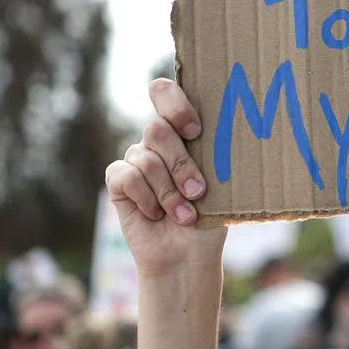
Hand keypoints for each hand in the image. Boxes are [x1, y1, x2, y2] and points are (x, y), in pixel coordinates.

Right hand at [105, 80, 225, 274]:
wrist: (189, 254)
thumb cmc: (211, 216)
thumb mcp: (221, 183)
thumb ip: (214, 154)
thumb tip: (229, 133)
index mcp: (182, 130)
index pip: (165, 93)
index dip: (175, 105)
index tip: (195, 131)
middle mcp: (156, 140)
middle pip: (157, 129)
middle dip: (181, 164)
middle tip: (198, 192)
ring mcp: (135, 158)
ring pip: (145, 158)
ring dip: (169, 192)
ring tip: (185, 216)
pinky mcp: (118, 181)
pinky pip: (127, 177)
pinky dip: (147, 200)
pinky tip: (157, 215)